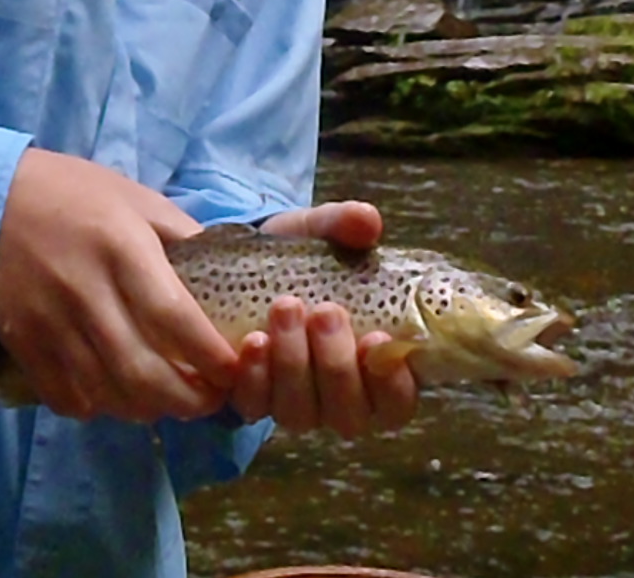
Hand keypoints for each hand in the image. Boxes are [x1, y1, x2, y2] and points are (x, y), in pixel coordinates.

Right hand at [0, 148, 237, 423]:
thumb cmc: (70, 193)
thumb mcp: (135, 198)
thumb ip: (180, 236)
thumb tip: (223, 274)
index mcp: (123, 249)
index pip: (174, 319)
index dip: (210, 356)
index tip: (233, 370)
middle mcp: (87, 292)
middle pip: (143, 372)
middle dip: (187, 399)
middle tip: (208, 400)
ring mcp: (50, 323)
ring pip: (107, 393)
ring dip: (147, 409)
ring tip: (167, 400)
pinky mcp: (22, 343)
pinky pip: (65, 396)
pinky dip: (97, 407)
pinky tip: (113, 394)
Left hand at [227, 201, 419, 435]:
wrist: (236, 265)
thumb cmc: (298, 261)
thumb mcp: (319, 235)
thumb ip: (344, 225)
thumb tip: (367, 220)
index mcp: (374, 367)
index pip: (398, 402)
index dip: (393, 384)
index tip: (378, 338)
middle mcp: (340, 398)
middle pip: (349, 414)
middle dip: (337, 363)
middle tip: (326, 310)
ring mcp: (296, 403)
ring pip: (302, 411)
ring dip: (294, 362)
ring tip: (284, 308)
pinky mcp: (253, 399)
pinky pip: (255, 404)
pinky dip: (255, 375)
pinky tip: (253, 341)